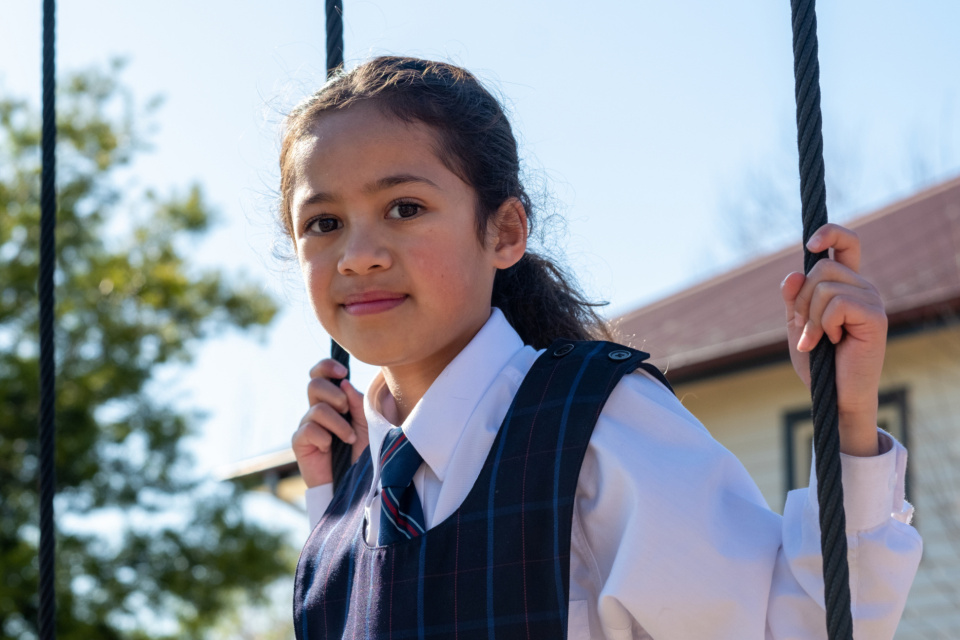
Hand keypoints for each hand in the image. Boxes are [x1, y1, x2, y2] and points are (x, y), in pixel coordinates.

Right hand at [291, 359, 368, 487]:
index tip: (342, 372)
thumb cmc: (364, 452)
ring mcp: (307, 425)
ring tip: (349, 438)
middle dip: (334, 395)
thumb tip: (344, 383)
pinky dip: (325, 437)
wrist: (357, 482)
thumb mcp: (367, 423)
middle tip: (346, 410)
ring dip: (338, 423)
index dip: (326, 367)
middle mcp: (318, 409)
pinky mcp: (299, 442)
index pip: (320, 373)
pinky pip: (308, 429)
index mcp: (333, 400)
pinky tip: (331, 449)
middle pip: (314, 384)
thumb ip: (357, 401)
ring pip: (317, 409)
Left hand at [780, 224, 886, 456]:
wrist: (831, 394)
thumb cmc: (818, 361)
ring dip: (811, 317)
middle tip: (806, 329)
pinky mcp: (875, 317)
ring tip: (818, 340)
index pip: (847, 244)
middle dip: (801, 300)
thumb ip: (793, 298)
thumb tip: (794, 272)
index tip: (811, 244)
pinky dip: (824, 325)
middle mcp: (863, 287)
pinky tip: (833, 342)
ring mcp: (872, 301)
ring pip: (824, 286)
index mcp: (846, 285)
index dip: (831, 233)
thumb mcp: (798, 324)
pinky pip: (837, 304)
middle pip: (821, 268)